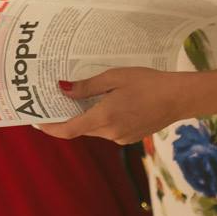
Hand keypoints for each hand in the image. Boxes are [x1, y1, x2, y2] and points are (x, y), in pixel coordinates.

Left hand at [37, 68, 188, 143]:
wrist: (179, 98)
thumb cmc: (148, 83)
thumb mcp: (114, 77)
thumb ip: (87, 87)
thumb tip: (63, 90)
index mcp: (104, 118)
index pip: (68, 130)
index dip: (50, 127)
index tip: (37, 120)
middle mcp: (111, 133)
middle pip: (81, 128)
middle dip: (68, 117)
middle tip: (58, 100)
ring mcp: (121, 138)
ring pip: (95, 129)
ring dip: (87, 117)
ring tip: (84, 97)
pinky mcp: (130, 137)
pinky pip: (108, 130)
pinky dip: (102, 119)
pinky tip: (107, 103)